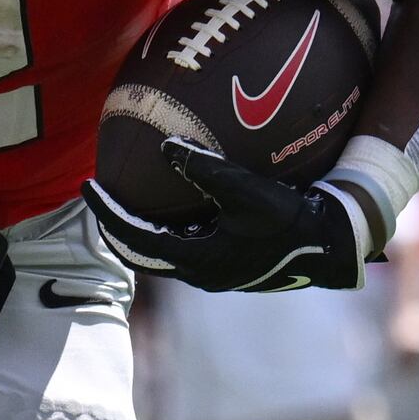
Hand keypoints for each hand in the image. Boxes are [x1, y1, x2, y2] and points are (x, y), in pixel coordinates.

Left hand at [93, 141, 380, 293]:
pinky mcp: (231, 264)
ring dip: (143, 228)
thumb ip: (204, 169)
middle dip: (117, 226)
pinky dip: (170, 226)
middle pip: (141, 253)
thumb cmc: (291, 218)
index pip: (133, 239)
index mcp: (196, 260)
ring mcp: (216, 272)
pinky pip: (187, 245)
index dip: (106, 214)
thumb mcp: (245, 189)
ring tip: (129, 198)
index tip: (87, 187)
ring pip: (164, 252)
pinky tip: (175, 200)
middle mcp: (201, 273)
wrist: (331, 245)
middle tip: (101, 197)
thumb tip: (165, 146)